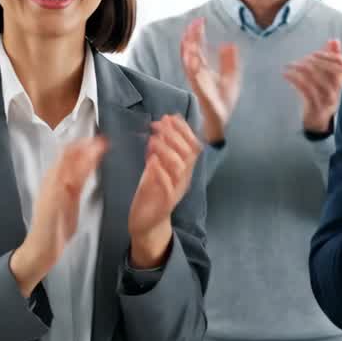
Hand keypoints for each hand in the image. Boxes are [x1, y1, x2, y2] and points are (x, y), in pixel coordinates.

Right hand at [11, 137, 108, 296]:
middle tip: (102, 140)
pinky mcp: (50, 204)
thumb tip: (87, 169)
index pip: (68, 159)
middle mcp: (51, 183)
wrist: (40, 249)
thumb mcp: (70, 201)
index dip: (83, 148)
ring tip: (97, 149)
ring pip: (65, 169)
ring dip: (81, 158)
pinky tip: (83, 167)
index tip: (99, 141)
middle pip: (66, 160)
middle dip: (84, 148)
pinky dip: (71, 174)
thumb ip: (76, 185)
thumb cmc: (56, 227)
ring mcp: (49, 193)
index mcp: (56, 182)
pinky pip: (60, 185)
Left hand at [127, 115, 202, 268]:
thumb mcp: (156, 167)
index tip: (171, 116)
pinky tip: (151, 161)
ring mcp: (176, 190)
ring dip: (167, 149)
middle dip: (175, 134)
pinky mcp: (165, 203)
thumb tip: (162, 127)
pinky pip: (167, 186)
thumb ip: (160, 150)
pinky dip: (160, 171)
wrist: (148, 223)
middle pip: (189, 153)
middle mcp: (184, 178)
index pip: (193, 145)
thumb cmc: (152, 193)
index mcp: (184, 169)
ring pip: (179, 167)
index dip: (184, 129)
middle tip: (160, 124)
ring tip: (153, 139)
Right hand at [181, 18, 240, 143]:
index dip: (197, 34)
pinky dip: (192, 69)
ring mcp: (198, 83)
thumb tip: (229, 44)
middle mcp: (198, 74)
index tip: (199, 21)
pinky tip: (193, 59)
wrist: (223, 117)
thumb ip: (229, 61)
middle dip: (191, 39)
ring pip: (189, 64)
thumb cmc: (224, 98)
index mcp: (203, 68)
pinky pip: (195, 79)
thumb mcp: (231, 76)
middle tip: (193, 25)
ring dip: (188, 52)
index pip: (198, 48)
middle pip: (190, 53)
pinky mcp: (201, 92)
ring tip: (190, 39)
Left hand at [284, 39, 341, 133]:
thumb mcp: (328, 75)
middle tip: (299, 59)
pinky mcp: (316, 107)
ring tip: (291, 65)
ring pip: (316, 80)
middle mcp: (339, 89)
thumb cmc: (323, 93)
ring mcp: (328, 99)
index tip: (314, 52)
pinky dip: (295, 80)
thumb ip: (332, 57)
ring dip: (301, 70)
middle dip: (312, 61)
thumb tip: (334, 40)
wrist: (318, 120)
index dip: (328, 55)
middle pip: (328, 70)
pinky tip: (286, 75)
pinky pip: (305, 91)